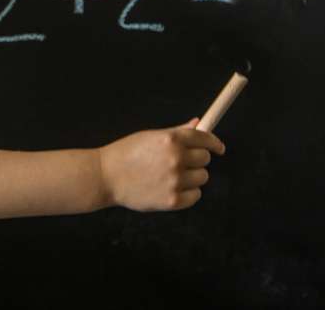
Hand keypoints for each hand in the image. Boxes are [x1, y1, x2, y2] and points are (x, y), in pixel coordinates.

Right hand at [98, 117, 225, 211]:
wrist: (106, 176)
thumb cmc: (126, 153)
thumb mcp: (151, 136)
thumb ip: (177, 131)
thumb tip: (198, 124)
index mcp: (171, 139)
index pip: (204, 138)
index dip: (214, 143)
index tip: (219, 148)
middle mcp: (176, 159)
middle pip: (205, 159)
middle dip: (197, 159)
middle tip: (183, 162)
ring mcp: (174, 181)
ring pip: (202, 177)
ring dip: (193, 176)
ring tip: (173, 176)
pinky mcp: (172, 201)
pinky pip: (195, 196)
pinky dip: (188, 193)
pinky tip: (173, 188)